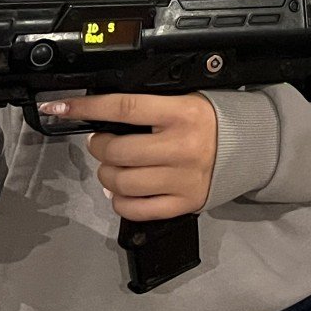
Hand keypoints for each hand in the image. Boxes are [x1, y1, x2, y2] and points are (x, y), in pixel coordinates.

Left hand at [41, 93, 217, 219]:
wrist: (250, 146)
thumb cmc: (209, 120)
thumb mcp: (184, 101)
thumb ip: (149, 109)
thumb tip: (101, 118)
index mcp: (182, 113)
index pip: (124, 108)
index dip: (86, 107)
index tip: (60, 107)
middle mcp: (182, 147)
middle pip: (117, 151)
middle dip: (98, 146)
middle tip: (102, 142)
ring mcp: (183, 179)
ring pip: (121, 182)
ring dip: (107, 174)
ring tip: (115, 166)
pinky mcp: (184, 203)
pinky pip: (135, 209)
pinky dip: (120, 201)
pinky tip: (124, 190)